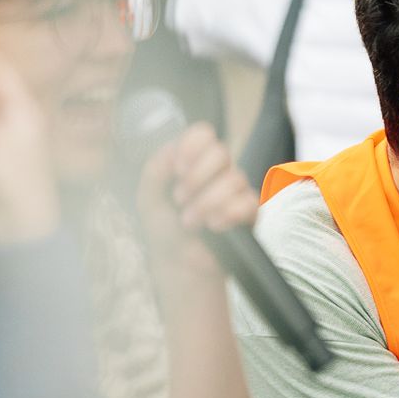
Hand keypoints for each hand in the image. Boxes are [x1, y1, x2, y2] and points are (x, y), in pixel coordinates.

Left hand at [136, 122, 256, 287]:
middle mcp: (218, 172)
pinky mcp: (250, 213)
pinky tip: (214, 227)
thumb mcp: (148, 198)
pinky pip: (249, 202)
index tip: (177, 170)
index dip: (192, 146)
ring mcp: (236, 191)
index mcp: (193, 161)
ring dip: (206, 203)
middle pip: (221, 152)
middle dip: (196, 178)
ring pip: (234, 179)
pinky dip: (228, 214)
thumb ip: (155, 169)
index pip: (203, 134)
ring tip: (190, 222)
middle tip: (180, 199)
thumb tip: (172, 149)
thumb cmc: (165, 229)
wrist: (178, 263)